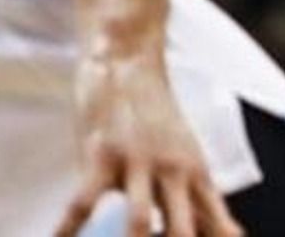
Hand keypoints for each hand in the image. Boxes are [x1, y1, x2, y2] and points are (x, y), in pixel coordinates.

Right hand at [53, 53, 242, 236]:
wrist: (129, 65)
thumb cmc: (155, 117)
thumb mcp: (184, 155)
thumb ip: (191, 196)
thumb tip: (214, 230)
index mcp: (197, 175)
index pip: (217, 222)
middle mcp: (174, 172)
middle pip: (184, 230)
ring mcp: (139, 164)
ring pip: (141, 222)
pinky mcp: (103, 156)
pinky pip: (83, 203)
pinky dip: (68, 229)